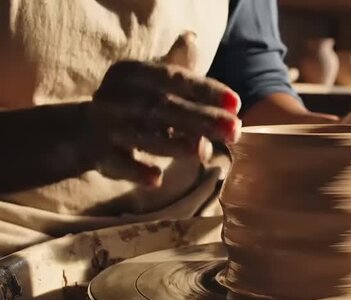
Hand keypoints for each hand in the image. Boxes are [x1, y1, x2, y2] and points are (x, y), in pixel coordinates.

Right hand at [86, 32, 241, 186]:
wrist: (83, 129)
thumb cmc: (131, 101)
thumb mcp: (150, 79)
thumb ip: (177, 66)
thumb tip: (192, 39)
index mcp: (132, 72)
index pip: (173, 78)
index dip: (206, 90)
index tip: (236, 104)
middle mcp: (116, 96)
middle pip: (163, 107)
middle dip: (201, 119)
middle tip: (234, 131)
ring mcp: (106, 126)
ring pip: (143, 136)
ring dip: (174, 144)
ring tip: (205, 151)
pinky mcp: (99, 154)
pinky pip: (118, 163)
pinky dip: (136, 170)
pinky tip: (157, 179)